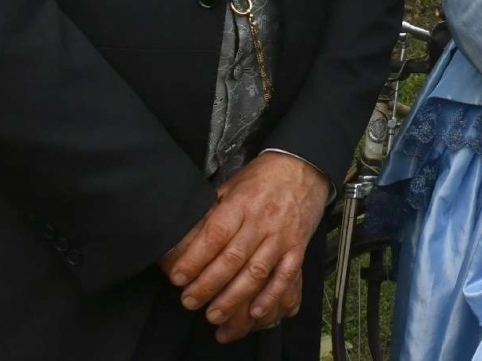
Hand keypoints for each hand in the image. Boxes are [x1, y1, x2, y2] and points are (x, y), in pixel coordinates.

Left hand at [158, 152, 326, 342]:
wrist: (303, 166)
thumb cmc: (263, 177)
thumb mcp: (232, 185)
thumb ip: (212, 211)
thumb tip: (185, 237)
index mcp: (241, 203)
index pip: (215, 235)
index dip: (194, 259)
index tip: (178, 278)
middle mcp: (262, 221)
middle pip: (232, 259)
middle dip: (208, 285)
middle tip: (189, 302)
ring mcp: (282, 236)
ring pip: (256, 272)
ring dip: (234, 298)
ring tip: (214, 315)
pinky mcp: (297, 247)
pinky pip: (285, 276)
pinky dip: (271, 296)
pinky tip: (256, 311)